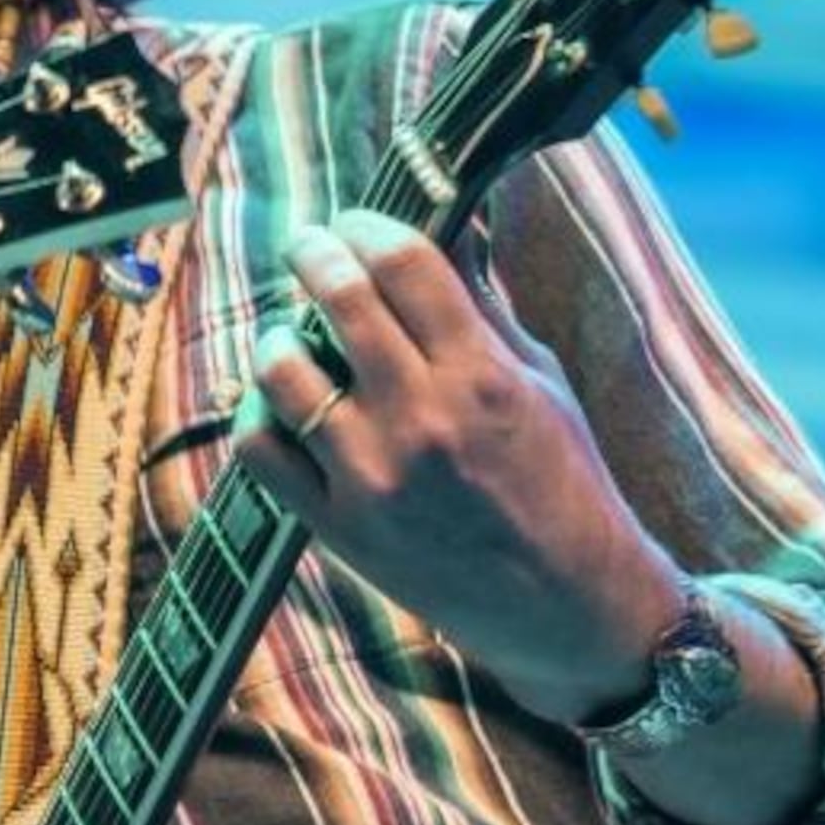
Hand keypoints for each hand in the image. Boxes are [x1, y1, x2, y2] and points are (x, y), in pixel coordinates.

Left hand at [232, 212, 684, 722]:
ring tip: (294, 334)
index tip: (355, 221)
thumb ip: (482, 306)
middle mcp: (421, 419)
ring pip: (281, 371)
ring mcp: (371, 476)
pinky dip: (259, 414)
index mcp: (482, 375)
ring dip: (280, 335)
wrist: (564, 603)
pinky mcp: (337, 526)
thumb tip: (447, 227)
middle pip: (338, 299)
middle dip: (314, 254)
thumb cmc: (561, 482)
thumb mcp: (540, 381)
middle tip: (308, 247)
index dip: (368, 224)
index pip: (403, 262)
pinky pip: (260, 449)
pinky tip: (281, 405)